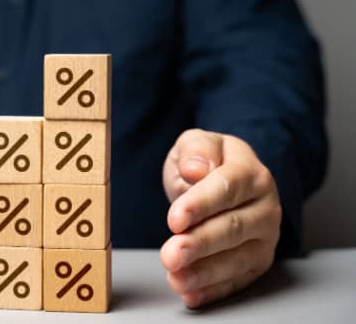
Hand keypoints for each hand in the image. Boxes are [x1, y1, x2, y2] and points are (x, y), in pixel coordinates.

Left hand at [160, 129, 281, 307]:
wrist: (228, 179)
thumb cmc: (208, 162)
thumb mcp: (197, 143)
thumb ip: (196, 150)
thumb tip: (196, 167)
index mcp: (251, 173)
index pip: (227, 188)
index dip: (200, 205)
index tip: (175, 219)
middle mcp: (266, 207)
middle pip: (232, 227)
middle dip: (200, 244)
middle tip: (171, 254)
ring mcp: (265, 238)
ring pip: (237, 259)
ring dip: (205, 272)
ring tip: (177, 278)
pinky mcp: (257, 262)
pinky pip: (237, 280)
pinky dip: (213, 290)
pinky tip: (191, 294)